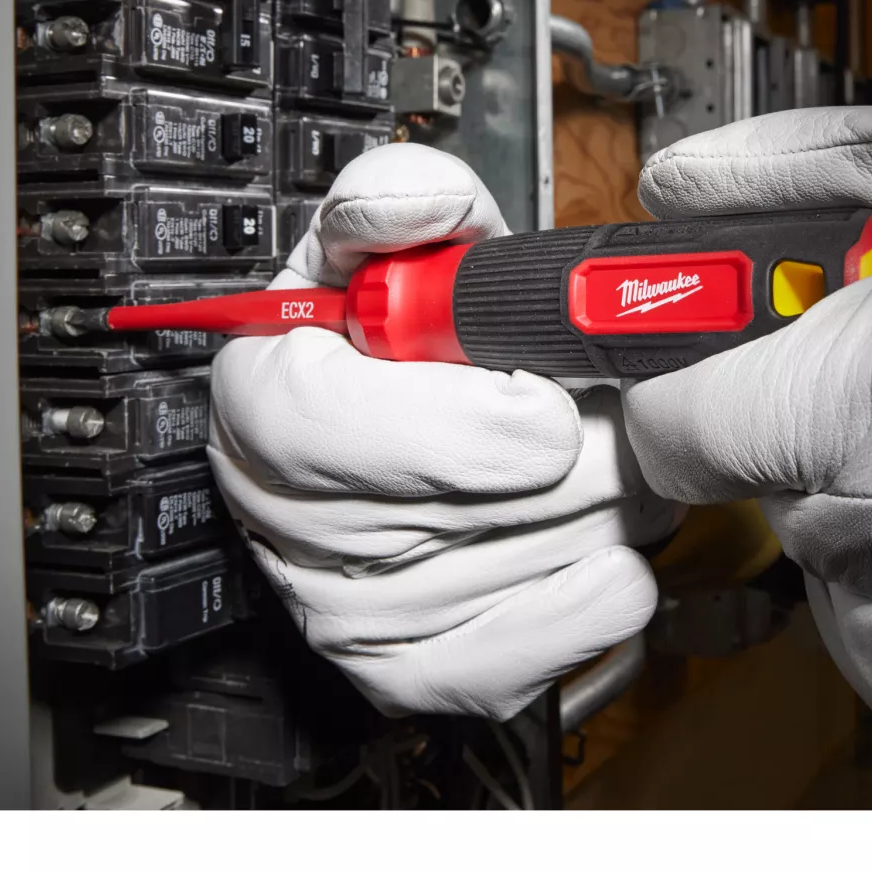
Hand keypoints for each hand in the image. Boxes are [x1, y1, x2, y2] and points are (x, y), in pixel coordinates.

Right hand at [208, 143, 678, 720]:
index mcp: (265, 401)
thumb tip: (418, 207)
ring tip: (590, 452)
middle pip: (472, 505)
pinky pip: (555, 639)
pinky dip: (606, 582)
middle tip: (599, 401)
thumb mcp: (386, 238)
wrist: (396, 427)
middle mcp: (292, 523)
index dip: (463, 421)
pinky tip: (595, 533)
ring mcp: (350, 613)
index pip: (343, 436)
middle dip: (576, 442)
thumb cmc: (391, 336)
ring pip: (539, 559)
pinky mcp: (418, 674)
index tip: (540, 395)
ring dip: (604, 498)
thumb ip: (398, 197)